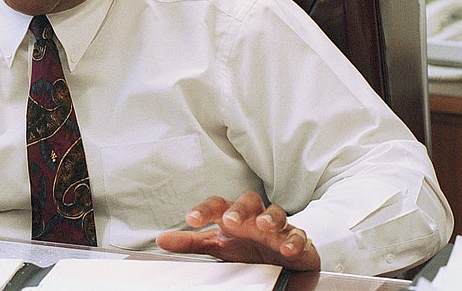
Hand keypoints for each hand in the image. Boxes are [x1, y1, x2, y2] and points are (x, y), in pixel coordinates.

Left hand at [157, 191, 319, 271]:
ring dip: (270, 218)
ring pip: (277, 213)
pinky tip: (287, 248)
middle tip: (230, 220)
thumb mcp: (217, 246)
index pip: (217, 205)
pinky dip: (295, 240)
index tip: (191, 219)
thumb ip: (191, 243)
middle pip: (248, 201)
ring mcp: (277, 227)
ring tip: (263, 226)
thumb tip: (162, 240)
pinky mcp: (298, 240)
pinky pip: (300, 236)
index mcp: (233, 215)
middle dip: (239, 209)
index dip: (204, 210)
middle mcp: (255, 216)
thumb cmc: (246, 247)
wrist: (280, 261)